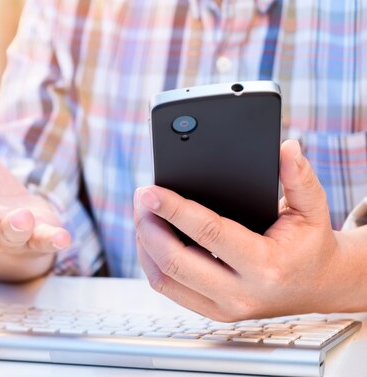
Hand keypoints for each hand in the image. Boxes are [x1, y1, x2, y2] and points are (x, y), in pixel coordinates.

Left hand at [134, 140, 356, 320]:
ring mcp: (224, 307)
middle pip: (175, 261)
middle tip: (140, 198)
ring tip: (142, 214)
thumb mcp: (313, 208)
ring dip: (144, 244)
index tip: (150, 191)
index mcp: (266, 266)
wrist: (319, 286)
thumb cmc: (309, 244)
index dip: (174, 209)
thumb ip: (299, 177)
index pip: (208, 233)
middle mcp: (241, 293)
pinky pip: (168, 288)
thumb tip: (286, 148)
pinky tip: (149, 237)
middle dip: (149, 226)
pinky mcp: (212, 311)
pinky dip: (151, 261)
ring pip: (164, 278)